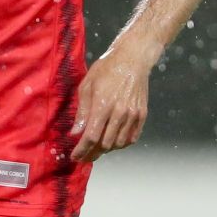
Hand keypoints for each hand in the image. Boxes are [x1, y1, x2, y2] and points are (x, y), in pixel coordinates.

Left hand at [69, 43, 154, 162]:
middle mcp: (119, 112)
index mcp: (103, 105)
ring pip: (118, 144)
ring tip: (97, 148)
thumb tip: (75, 133)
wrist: (133, 59)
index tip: (75, 157)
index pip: (91, 137)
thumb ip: (82, 112)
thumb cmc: (106, 69)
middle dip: (92, 154)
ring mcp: (133, 114)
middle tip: (84, 156)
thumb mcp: (87, 86)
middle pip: (105, 144)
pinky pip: (131, 138)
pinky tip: (113, 142)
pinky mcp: (142, 114)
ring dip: (106, 149)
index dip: (82, 150)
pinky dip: (121, 144)